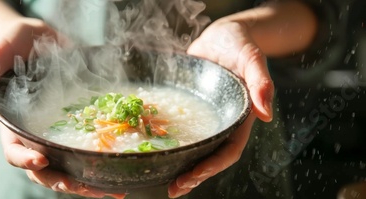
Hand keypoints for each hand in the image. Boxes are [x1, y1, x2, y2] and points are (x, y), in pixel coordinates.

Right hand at [0, 18, 123, 198]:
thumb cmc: (12, 45)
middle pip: (44, 170)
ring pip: (67, 167)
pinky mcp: (74, 127)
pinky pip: (84, 149)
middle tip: (84, 187)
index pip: (14, 151)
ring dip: (86, 182)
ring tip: (110, 190)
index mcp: (12, 125)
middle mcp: (34, 135)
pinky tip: (118, 169)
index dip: (25, 160)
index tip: (41, 160)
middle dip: (62, 181)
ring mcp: (55, 133)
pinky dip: (99, 163)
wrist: (38, 38)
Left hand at [168, 19, 274, 197]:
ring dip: (183, 167)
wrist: (221, 36)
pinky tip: (157, 152)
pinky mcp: (192, 110)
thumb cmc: (240, 44)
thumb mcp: (251, 57)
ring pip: (196, 149)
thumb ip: (261, 81)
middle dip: (194, 175)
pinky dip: (173, 145)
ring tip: (165, 182)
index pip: (229, 150)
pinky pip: (183, 131)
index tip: (193, 175)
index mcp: (240, 117)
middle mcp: (223, 122)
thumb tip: (267, 114)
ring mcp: (207, 118)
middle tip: (174, 188)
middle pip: (210, 156)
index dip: (212, 165)